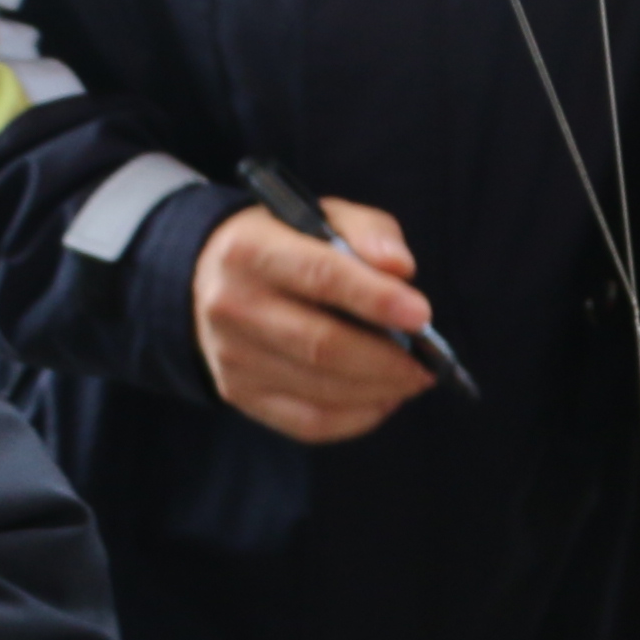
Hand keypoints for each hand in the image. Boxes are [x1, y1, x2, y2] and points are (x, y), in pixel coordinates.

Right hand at [191, 192, 439, 443]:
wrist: (211, 277)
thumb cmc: (287, 245)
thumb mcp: (324, 217)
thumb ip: (368, 233)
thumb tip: (400, 269)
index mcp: (251, 250)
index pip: (320, 277)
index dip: (376, 299)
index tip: (421, 316)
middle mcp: (232, 305)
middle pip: (322, 346)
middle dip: (387, 360)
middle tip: (428, 365)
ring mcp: (232, 356)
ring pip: (321, 389)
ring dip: (380, 390)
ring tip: (413, 379)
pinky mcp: (239, 393)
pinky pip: (308, 422)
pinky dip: (357, 418)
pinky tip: (383, 399)